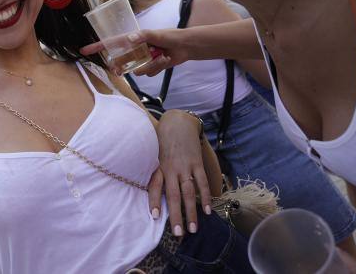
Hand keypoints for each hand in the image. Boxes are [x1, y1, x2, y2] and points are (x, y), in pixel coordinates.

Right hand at [80, 29, 189, 75]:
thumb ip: (142, 36)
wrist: (185, 46)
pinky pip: (148, 74)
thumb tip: (130, 38)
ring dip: (149, 65)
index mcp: (133, 39)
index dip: (97, 47)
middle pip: (121, 61)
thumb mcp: (156, 34)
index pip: (111, 43)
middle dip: (122, 66)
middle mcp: (135, 50)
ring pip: (137, 70)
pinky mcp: (151, 67)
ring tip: (161, 56)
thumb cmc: (169, 36)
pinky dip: (157, 68)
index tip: (84, 50)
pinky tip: (165, 60)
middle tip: (119, 71)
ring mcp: (143, 60)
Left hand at [150, 110, 212, 236]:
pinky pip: (202, 182)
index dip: (154, 201)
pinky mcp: (197, 163)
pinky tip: (208, 210)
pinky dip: (205, 196)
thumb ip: (153, 172)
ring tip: (194, 228)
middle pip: (173, 195)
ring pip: (189, 192)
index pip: (154, 187)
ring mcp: (185, 166)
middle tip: (178, 233)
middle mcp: (171, 168)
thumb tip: (147, 191)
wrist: (178, 122)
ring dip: (192, 211)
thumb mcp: (153, 155)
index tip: (155, 217)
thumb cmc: (162, 141)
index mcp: (158, 167)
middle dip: (176, 215)